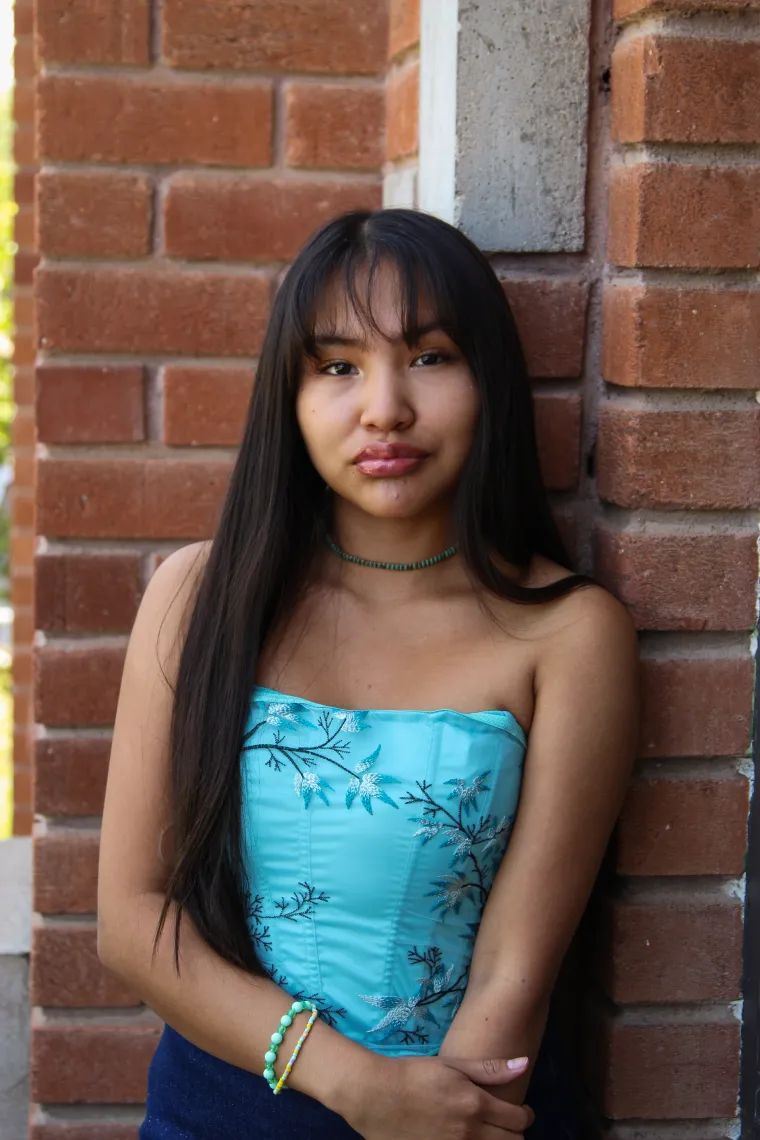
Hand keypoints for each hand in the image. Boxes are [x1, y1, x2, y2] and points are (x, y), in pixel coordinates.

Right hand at [340, 1053, 534, 1138]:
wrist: (375, 1095)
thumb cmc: (413, 1074)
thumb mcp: (451, 1066)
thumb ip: (489, 1069)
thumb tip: (525, 1064)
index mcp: (475, 1105)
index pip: (518, 1119)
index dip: (525, 1115)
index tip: (521, 1110)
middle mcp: (469, 1133)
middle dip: (515, 1132)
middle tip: (505, 1122)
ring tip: (488, 1132)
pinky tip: (467, 1139)